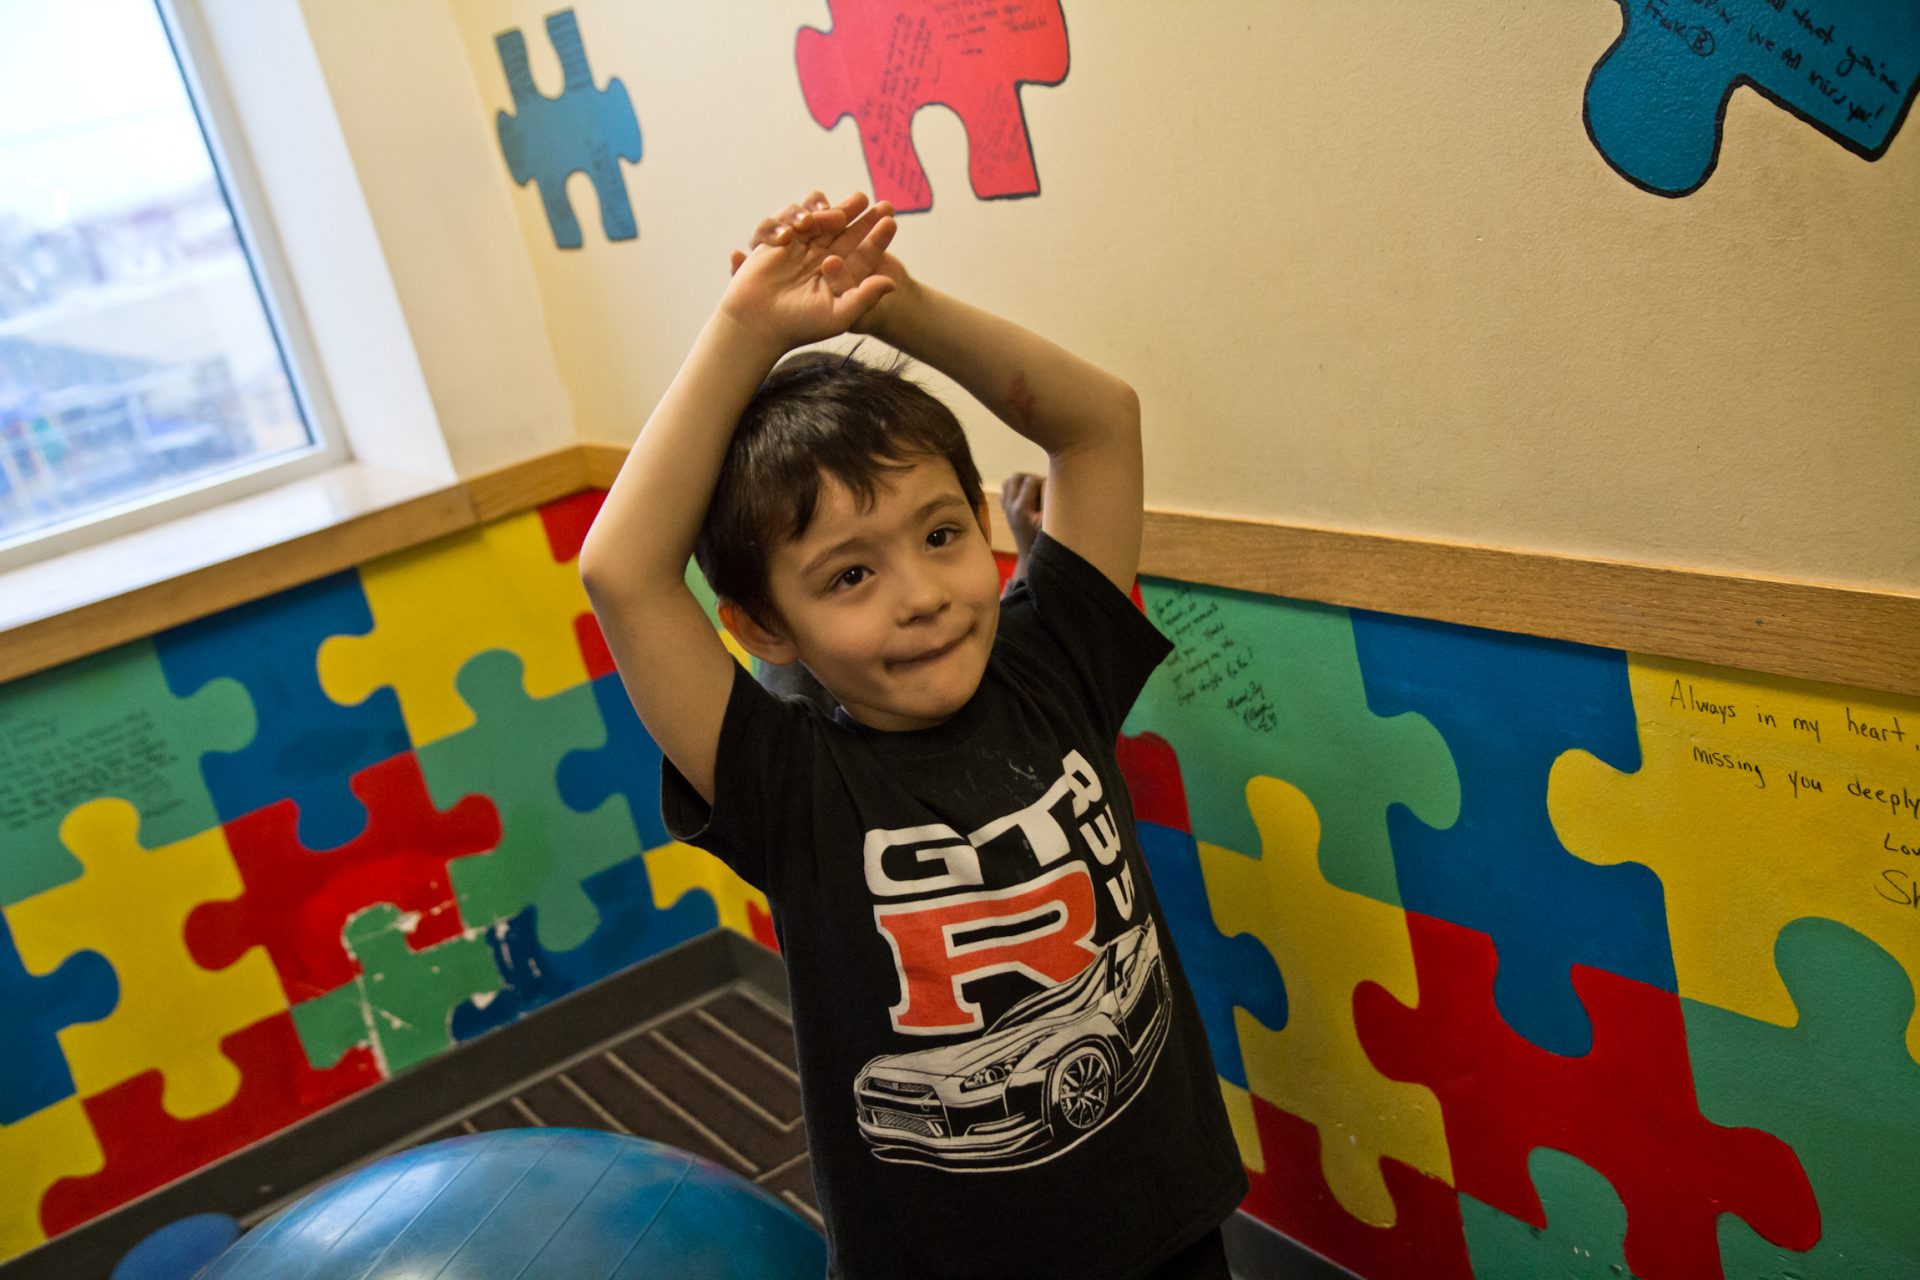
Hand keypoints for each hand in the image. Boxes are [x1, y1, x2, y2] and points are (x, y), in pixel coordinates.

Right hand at [721, 191, 898, 349]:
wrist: (756, 324)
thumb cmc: (799, 326)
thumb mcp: (839, 315)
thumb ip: (866, 297)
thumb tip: (893, 283)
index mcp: (841, 276)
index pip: (863, 251)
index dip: (877, 237)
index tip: (890, 221)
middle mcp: (822, 258)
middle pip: (843, 227)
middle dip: (855, 211)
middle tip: (868, 199)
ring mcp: (799, 247)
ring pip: (815, 216)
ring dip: (824, 211)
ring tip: (831, 217)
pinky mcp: (775, 241)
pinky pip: (784, 219)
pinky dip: (787, 220)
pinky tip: (789, 235)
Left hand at [1002, 471, 1043, 579]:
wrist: (1030, 554)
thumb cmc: (1044, 538)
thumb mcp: (1051, 519)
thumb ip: (1050, 499)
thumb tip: (1048, 480)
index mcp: (1021, 509)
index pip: (1031, 480)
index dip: (1043, 482)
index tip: (1049, 494)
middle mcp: (1009, 506)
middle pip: (1016, 476)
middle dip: (1031, 478)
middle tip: (1041, 490)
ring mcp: (1005, 507)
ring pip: (1009, 480)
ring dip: (1022, 481)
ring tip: (1034, 491)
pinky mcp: (1004, 508)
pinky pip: (1006, 489)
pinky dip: (1015, 488)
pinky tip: (1026, 497)